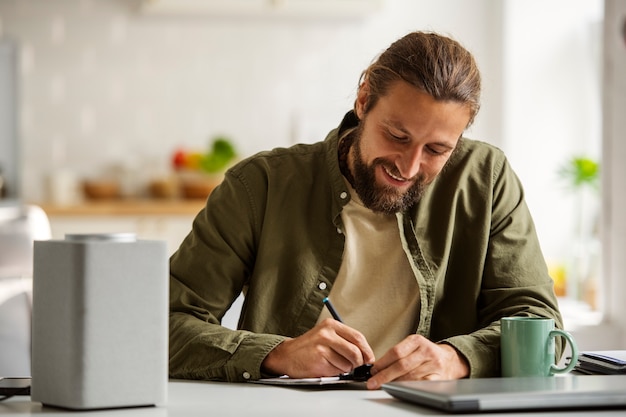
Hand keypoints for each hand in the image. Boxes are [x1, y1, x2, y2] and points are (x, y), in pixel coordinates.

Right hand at [261, 318, 375, 377]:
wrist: (287, 355)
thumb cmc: (309, 347)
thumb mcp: (326, 335)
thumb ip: (344, 341)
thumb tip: (365, 354)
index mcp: (331, 325)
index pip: (358, 337)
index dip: (367, 350)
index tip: (369, 359)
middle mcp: (326, 333)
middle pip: (355, 351)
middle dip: (359, 363)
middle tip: (355, 366)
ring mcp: (322, 347)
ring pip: (347, 364)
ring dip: (345, 369)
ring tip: (333, 364)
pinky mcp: (318, 360)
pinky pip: (337, 371)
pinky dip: (335, 373)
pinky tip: (326, 367)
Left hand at [366, 335, 468, 389]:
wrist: (450, 360)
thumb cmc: (426, 354)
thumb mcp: (413, 347)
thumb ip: (397, 354)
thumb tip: (377, 368)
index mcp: (417, 340)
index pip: (395, 352)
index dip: (382, 363)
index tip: (373, 371)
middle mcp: (426, 351)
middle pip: (401, 365)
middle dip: (384, 375)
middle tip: (373, 382)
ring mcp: (434, 364)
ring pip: (409, 376)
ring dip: (394, 383)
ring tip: (383, 385)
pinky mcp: (438, 377)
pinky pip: (420, 384)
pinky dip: (408, 387)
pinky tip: (400, 388)